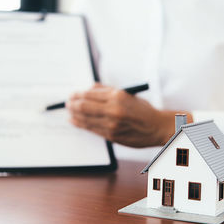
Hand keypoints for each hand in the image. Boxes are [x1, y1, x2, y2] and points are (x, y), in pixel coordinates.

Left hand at [68, 83, 192, 146]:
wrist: (156, 128)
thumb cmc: (143, 110)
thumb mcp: (127, 95)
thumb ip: (108, 91)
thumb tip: (90, 88)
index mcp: (117, 96)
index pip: (90, 94)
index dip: (77, 95)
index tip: (72, 94)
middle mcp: (113, 110)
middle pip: (84, 106)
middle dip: (72, 104)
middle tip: (67, 103)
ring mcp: (111, 124)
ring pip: (85, 119)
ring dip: (74, 115)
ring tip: (69, 112)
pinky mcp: (111, 135)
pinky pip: (91, 129)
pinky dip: (81, 124)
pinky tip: (75, 121)